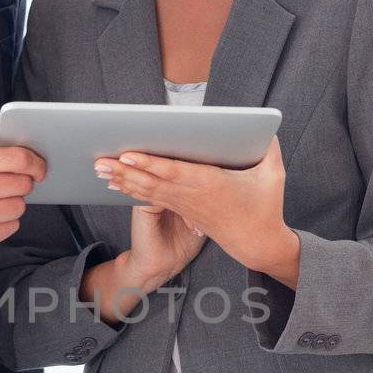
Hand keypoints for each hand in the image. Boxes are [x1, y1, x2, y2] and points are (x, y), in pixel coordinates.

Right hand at [0, 125, 45, 260]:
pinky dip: (5, 222)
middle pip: (23, 183)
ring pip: (20, 206)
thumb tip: (7, 129)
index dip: (36, 163)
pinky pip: (11, 226)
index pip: (19, 159)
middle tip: (7, 185)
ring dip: (12, 204)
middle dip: (21, 183)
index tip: (40, 167)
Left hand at [95, 135, 299, 283]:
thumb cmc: (265, 209)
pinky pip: (152, 199)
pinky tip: (115, 183)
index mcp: (210, 184)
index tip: (129, 155)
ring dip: (122, 180)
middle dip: (124, 171)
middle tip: (99, 161)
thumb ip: (269, 150)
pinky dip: (132, 190)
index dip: (149, 164)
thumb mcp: (273, 178)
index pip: (173, 172)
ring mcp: (184, 204)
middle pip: (151, 182)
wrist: (256, 244)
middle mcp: (191, 195)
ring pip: (147, 191)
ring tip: (99, 169)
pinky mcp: (182, 210)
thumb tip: (265, 129)